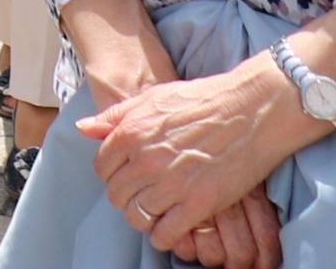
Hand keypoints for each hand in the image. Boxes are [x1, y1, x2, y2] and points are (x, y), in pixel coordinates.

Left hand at [81, 63, 313, 256]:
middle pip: (117, 195)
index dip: (112, 176)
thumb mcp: (152, 98)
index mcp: (130, 133)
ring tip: (155, 214)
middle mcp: (146, 160)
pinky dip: (164, 236)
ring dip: (143, 219)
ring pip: (137, 217)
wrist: (252, 109)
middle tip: (141, 197)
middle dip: (125, 199)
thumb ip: (115, 116)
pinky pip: (167, 233)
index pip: (102, 168)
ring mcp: (172, 183)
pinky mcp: (199, 203)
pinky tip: (171, 229)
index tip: (126, 178)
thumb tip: (84, 128)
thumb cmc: (204, 99)